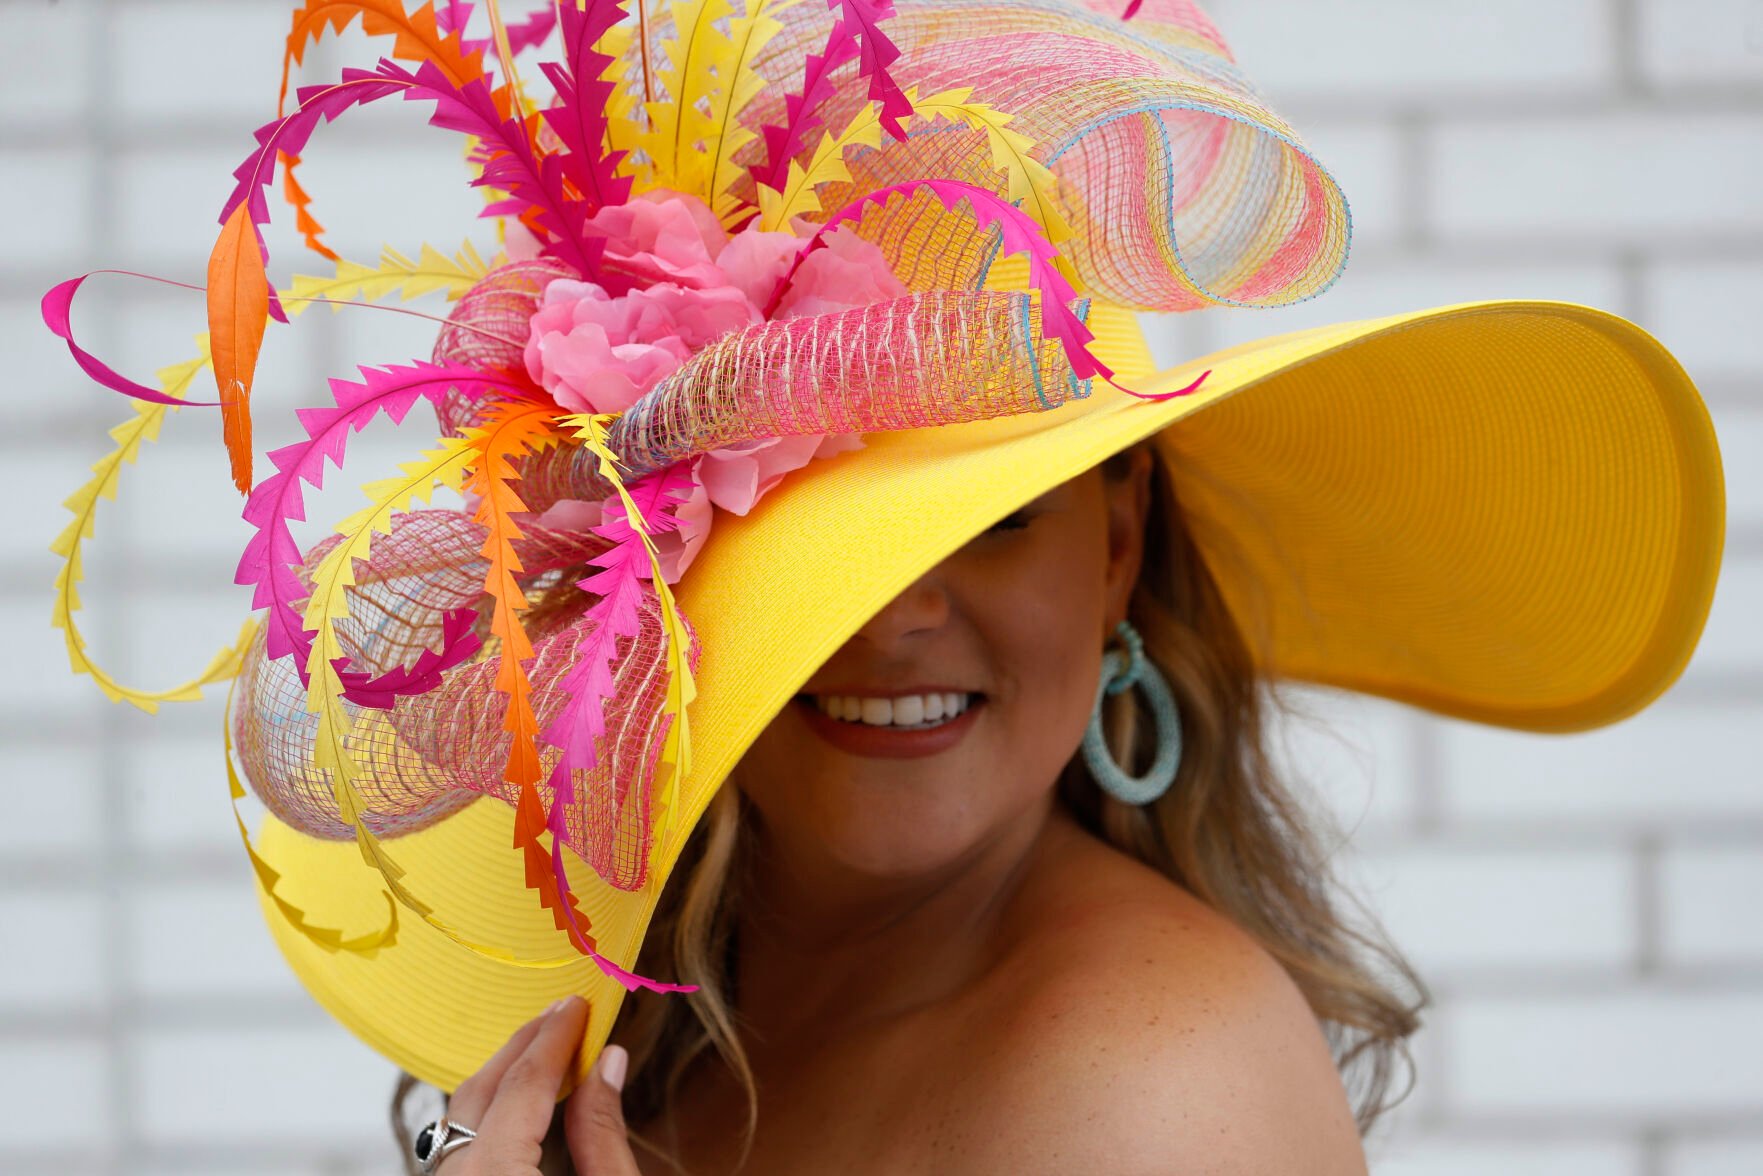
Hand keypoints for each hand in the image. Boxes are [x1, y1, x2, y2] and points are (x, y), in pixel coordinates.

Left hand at [437, 994, 640, 1175]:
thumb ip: (603, 1132)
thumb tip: (607, 1062)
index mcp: (494, 1175)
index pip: (523, 1087)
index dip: (555, 1040)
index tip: (578, 1007)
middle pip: (479, 1094)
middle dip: (523, 1049)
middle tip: (561, 1014)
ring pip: (459, 1118)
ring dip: (502, 1080)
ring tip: (544, 1049)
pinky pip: (457, 1146)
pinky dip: (489, 1116)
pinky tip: (520, 1103)